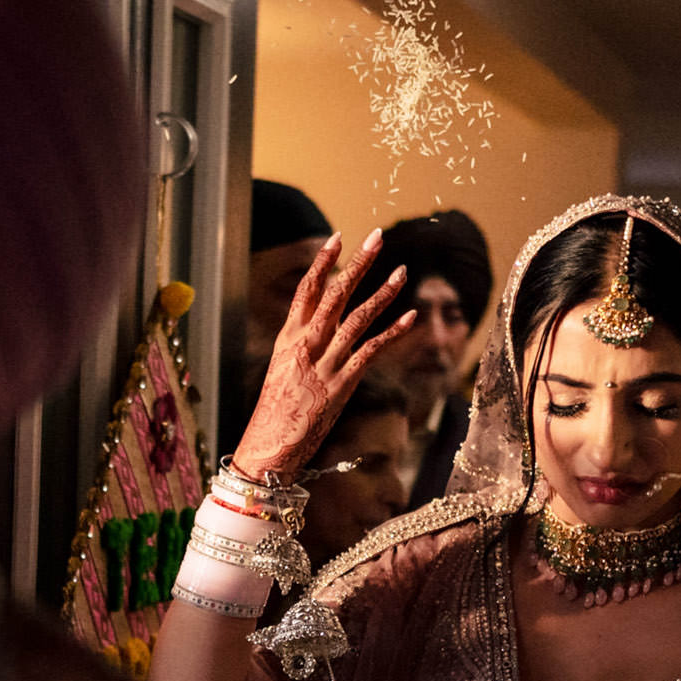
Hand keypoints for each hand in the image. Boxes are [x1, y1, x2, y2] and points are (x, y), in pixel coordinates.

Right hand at [234, 230, 413, 480]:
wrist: (271, 443)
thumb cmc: (277, 409)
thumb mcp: (282, 368)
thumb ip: (302, 344)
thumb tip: (321, 324)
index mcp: (288, 337)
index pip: (307, 290)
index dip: (323, 262)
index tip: (339, 237)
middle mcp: (306, 344)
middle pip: (335, 294)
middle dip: (357, 263)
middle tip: (376, 237)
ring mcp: (325, 363)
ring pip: (357, 318)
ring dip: (383, 292)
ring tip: (402, 271)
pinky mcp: (342, 384)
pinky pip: (371, 351)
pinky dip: (392, 333)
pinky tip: (410, 316)